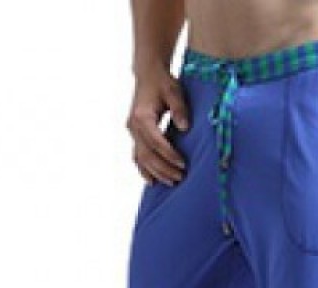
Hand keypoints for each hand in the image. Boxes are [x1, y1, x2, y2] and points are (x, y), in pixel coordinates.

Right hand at [126, 66, 189, 184]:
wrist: (149, 75)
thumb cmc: (163, 83)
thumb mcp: (174, 91)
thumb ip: (179, 109)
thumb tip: (185, 127)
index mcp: (142, 116)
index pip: (156, 141)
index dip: (169, 154)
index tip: (183, 164)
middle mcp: (133, 126)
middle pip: (147, 154)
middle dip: (164, 168)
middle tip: (180, 177)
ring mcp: (132, 132)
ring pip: (141, 159)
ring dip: (156, 173)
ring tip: (172, 182)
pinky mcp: (134, 136)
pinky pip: (137, 157)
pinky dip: (144, 170)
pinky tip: (153, 181)